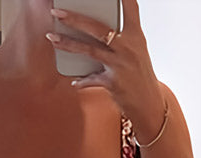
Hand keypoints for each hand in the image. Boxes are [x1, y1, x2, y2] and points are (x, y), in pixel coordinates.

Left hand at [48, 0, 166, 141]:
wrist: (149, 104)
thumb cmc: (139, 75)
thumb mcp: (136, 51)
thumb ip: (120, 37)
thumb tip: (93, 27)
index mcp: (136, 35)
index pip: (130, 7)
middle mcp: (129, 47)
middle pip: (98, 28)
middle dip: (75, 19)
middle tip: (57, 13)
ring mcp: (120, 65)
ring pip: (89, 50)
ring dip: (68, 44)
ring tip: (52, 38)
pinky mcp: (113, 83)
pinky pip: (91, 79)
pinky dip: (82, 80)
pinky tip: (75, 81)